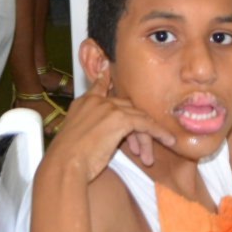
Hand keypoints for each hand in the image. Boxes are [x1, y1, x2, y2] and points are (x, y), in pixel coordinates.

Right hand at [48, 59, 176, 177]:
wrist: (65, 164)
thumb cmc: (67, 160)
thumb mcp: (74, 137)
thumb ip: (88, 127)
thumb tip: (102, 133)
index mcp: (83, 103)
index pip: (98, 86)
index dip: (104, 77)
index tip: (106, 67)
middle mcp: (97, 101)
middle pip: (126, 106)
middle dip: (136, 124)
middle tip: (145, 144)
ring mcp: (109, 108)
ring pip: (137, 116)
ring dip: (149, 132)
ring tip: (159, 147)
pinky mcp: (120, 119)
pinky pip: (145, 124)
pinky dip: (157, 132)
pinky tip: (166, 139)